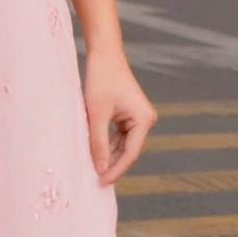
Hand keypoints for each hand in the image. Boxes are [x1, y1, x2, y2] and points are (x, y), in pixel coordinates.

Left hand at [83, 47, 156, 186]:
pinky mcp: (129, 114)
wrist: (104, 54)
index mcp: (144, 120)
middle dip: (111, 164)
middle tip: (94, 181)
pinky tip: (94, 153)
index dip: (116, 170)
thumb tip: (99, 168)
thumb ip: (98, 143)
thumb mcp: (96, 114)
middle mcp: (145, 120)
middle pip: (128, 151)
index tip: (100, 182)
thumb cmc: (101, 80)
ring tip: (92, 169)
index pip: (131, 154)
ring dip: (108, 155)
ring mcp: (138, 117)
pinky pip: (118, 136)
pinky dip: (107, 144)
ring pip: (122, 145)